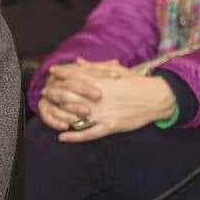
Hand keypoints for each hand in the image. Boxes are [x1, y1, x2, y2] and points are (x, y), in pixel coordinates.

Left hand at [54, 73, 176, 142]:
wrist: (154, 98)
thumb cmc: (135, 82)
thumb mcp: (115, 71)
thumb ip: (94, 67)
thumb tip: (78, 62)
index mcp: (98, 81)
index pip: (73, 76)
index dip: (60, 74)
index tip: (51, 72)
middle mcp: (96, 96)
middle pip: (67, 94)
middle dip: (54, 92)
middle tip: (45, 93)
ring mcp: (102, 113)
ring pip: (74, 114)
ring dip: (59, 113)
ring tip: (49, 112)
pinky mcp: (109, 126)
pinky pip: (87, 133)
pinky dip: (73, 136)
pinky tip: (62, 137)